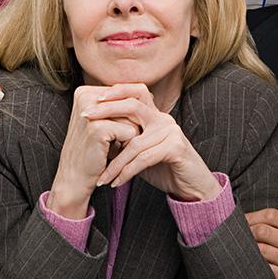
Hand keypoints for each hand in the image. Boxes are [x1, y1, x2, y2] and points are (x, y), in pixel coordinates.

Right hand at [48, 85, 141, 217]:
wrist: (75, 177)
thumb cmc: (94, 150)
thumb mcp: (105, 122)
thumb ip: (121, 106)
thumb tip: (151, 96)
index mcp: (85, 92)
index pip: (124, 95)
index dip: (126, 116)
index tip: (112, 130)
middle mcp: (85, 97)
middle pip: (129, 105)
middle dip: (129, 125)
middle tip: (113, 141)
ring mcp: (90, 112)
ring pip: (133, 118)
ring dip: (129, 136)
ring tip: (110, 147)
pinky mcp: (97, 128)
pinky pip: (131, 132)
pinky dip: (127, 146)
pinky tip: (111, 153)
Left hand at [92, 84, 220, 201]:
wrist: (191, 187)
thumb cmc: (163, 169)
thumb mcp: (139, 152)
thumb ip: (124, 140)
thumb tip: (95, 135)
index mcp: (155, 116)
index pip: (136, 92)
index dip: (116, 91)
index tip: (92, 100)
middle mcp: (164, 119)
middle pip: (133, 105)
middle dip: (107, 110)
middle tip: (86, 118)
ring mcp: (171, 132)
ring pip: (134, 142)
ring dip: (114, 163)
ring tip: (101, 178)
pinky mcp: (176, 148)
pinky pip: (144, 158)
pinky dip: (127, 171)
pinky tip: (117, 182)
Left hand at [246, 194, 277, 278]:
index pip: (273, 215)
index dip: (253, 216)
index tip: (242, 219)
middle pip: (263, 231)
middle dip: (247, 231)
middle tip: (238, 234)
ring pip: (261, 250)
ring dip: (248, 248)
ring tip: (242, 248)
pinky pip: (264, 269)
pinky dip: (255, 265)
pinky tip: (250, 263)